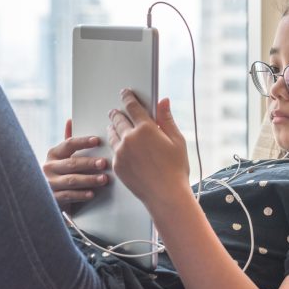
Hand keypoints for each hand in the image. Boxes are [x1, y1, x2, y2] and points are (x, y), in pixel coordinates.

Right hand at [43, 119, 108, 211]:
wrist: (47, 198)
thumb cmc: (61, 173)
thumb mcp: (63, 157)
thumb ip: (69, 141)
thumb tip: (70, 120)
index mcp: (54, 154)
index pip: (69, 144)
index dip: (83, 142)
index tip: (97, 140)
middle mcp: (49, 167)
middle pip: (72, 163)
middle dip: (89, 163)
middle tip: (104, 163)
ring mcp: (49, 183)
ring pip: (71, 180)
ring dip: (89, 180)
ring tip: (103, 179)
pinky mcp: (52, 198)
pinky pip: (68, 195)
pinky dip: (81, 195)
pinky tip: (91, 193)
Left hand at [108, 89, 190, 207]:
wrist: (165, 195)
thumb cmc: (175, 169)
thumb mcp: (177, 141)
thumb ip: (167, 119)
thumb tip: (163, 101)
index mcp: (146, 129)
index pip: (132, 106)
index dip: (128, 97)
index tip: (126, 93)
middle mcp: (130, 138)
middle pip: (118, 118)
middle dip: (117, 112)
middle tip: (117, 110)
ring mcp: (121, 152)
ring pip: (112, 133)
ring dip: (113, 127)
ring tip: (115, 125)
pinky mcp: (117, 165)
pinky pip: (113, 149)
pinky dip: (115, 144)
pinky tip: (119, 145)